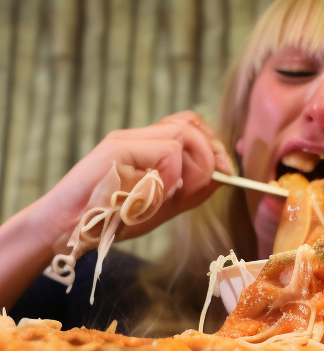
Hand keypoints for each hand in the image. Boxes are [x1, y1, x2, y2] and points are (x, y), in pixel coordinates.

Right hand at [34, 112, 233, 247]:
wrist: (70, 227)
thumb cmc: (111, 220)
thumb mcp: (161, 207)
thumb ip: (189, 191)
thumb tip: (222, 175)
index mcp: (149, 146)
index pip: (191, 126)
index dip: (214, 146)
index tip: (226, 172)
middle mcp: (138, 136)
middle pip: (191, 122)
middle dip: (212, 152)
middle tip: (216, 178)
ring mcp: (127, 139)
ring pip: (182, 133)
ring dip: (194, 165)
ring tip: (178, 192)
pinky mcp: (118, 147)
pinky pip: (166, 152)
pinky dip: (172, 177)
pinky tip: (158, 195)